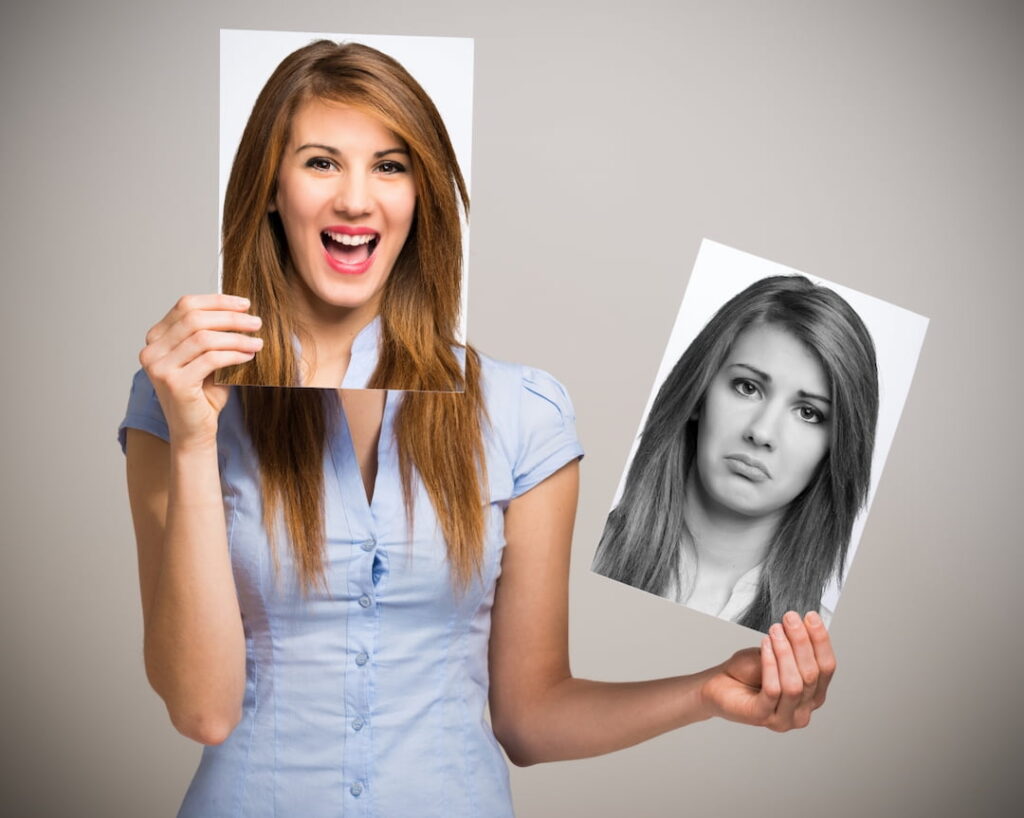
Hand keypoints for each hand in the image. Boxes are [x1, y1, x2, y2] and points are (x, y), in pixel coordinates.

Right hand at [139, 293, 262, 446]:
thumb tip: (241, 310)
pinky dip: (233, 355)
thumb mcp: (207, 357)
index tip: (245, 304)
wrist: (196, 431)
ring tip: (257, 343)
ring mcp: (159, 367)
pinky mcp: (174, 383)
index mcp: (157, 338)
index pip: (186, 305)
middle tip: (257, 323)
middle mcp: (152, 350)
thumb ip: (214, 334)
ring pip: (203, 338)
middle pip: (195, 318)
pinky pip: (211, 359)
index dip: (218, 301)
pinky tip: (248, 357)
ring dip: (236, 338)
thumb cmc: (204, 394)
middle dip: (230, 318)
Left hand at [699, 611, 835, 731]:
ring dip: (786, 652)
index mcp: (812, 696)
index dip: (821, 641)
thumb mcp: (775, 655)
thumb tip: (805, 625)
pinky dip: (770, 664)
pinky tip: (766, 645)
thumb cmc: (747, 672)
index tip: (811, 617)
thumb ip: (793, 649)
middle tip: (791, 619)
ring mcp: (783, 718)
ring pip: (794, 684)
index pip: (826, 668)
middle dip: (802, 642)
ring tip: (776, 631)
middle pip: (812, 675)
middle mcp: (803, 711)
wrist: (717, 685)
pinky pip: (773, 689)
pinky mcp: (762, 717)